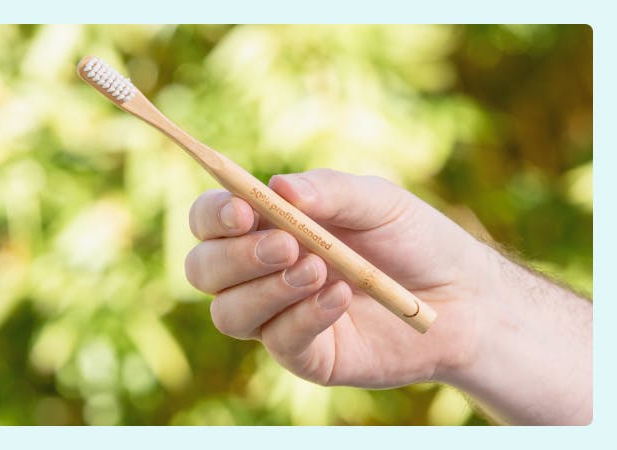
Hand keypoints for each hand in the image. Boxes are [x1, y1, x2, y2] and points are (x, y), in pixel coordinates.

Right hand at [185, 169, 488, 387]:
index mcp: (269, 226)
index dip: (214, 215)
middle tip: (287, 245)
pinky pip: (280, 340)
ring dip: (267, 289)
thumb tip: (277, 186)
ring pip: (229, 312)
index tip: (243, 211)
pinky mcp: (305, 353)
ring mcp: (279, 315)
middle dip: (235, 257)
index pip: (211, 220)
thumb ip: (329, 191)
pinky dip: (306, 315)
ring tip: (320, 269)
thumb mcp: (377, 201)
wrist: (461, 297)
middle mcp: (263, 272)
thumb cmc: (413, 239)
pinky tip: (341, 297)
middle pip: (203, 269)